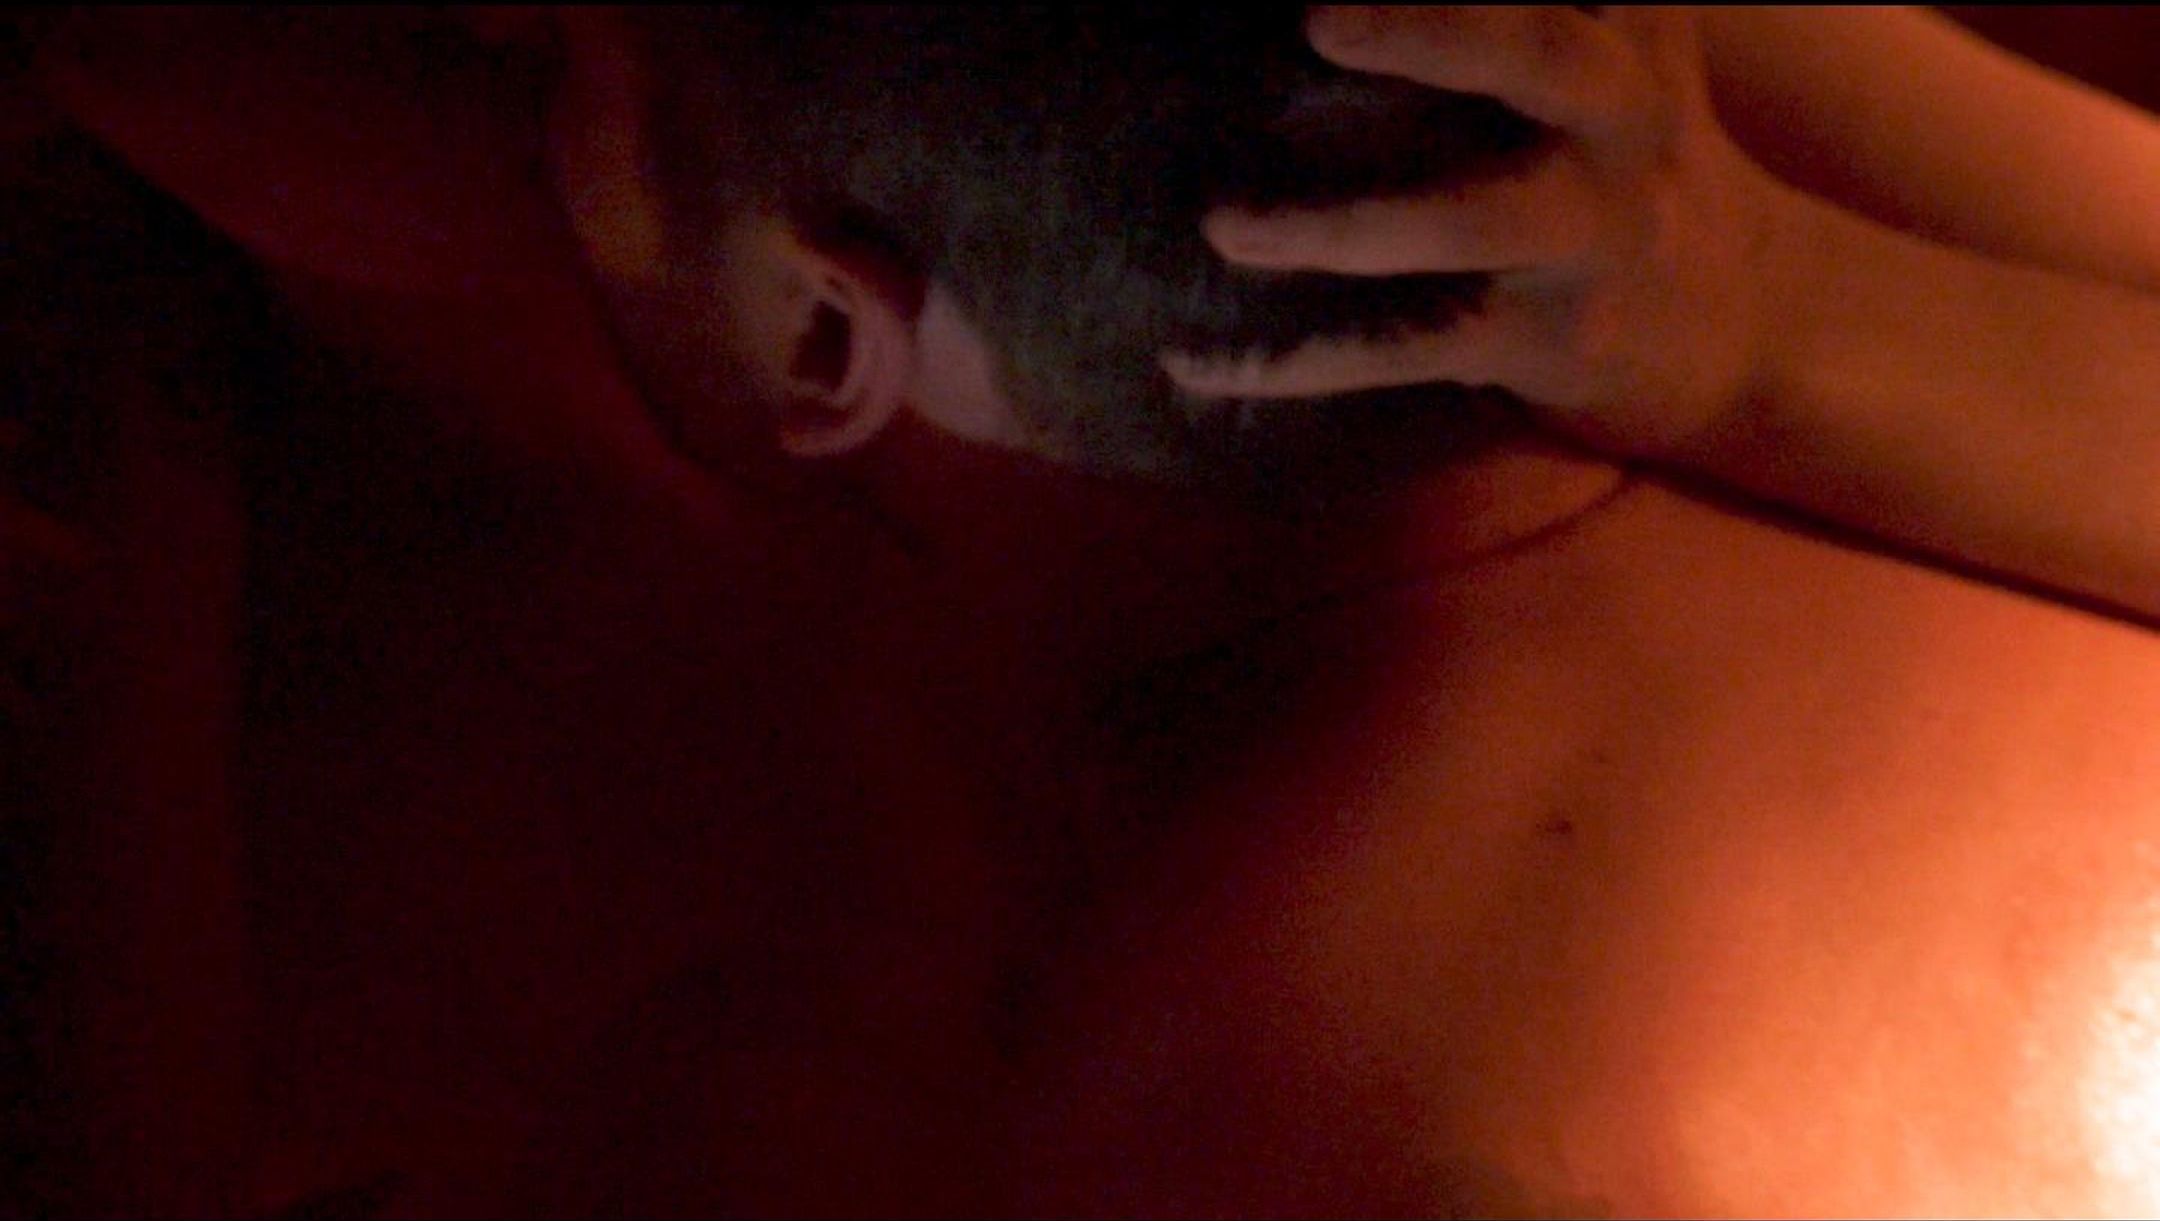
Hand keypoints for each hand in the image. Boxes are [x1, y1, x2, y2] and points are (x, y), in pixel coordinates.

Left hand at [1164, 5, 1797, 462]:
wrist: (1756, 326)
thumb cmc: (1633, 163)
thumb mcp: (1625, 48)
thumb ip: (1535, 11)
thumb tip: (1344, 5)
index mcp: (1629, 32)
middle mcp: (1622, 120)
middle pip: (1538, 55)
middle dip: (1430, 31)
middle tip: (1317, 17)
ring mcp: (1594, 237)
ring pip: (1466, 222)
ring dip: (1336, 227)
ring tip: (1224, 224)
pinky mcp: (1554, 339)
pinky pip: (1413, 349)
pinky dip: (1300, 359)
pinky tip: (1200, 363)